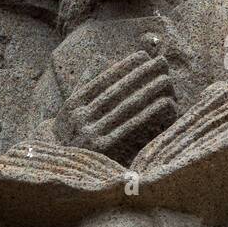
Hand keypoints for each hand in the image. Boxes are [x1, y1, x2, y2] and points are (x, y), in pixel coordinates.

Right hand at [53, 50, 176, 165]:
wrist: (60, 171)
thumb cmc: (70, 135)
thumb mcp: (71, 109)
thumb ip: (85, 83)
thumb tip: (101, 58)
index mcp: (72, 104)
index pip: (102, 79)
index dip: (124, 65)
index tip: (143, 55)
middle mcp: (80, 117)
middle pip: (117, 90)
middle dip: (141, 74)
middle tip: (161, 62)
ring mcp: (91, 134)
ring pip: (126, 107)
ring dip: (149, 91)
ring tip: (167, 79)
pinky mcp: (106, 150)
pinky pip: (132, 128)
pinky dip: (149, 114)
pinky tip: (164, 104)